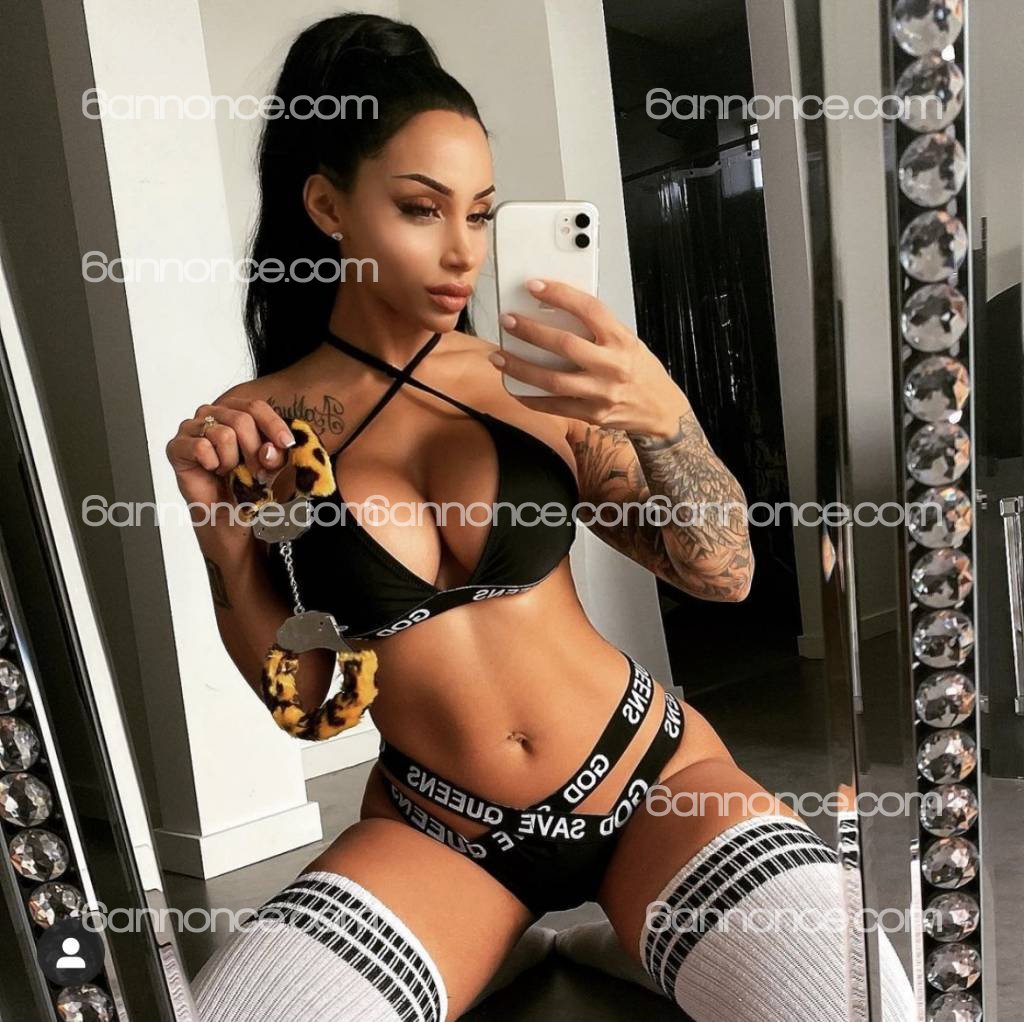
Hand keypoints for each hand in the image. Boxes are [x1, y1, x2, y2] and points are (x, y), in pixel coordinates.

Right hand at [165, 397, 296, 511]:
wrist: (225, 511)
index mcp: (235, 410)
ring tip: (228, 470)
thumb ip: (274, 454)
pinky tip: (212, 470)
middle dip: (254, 451)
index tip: (286, 443)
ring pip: (224, 434)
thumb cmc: (245, 482)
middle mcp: (212, 413)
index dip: (273, 425)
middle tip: (255, 472)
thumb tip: (268, 450)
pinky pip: (201, 447)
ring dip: (232, 461)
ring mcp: (192, 427)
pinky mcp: (176, 445)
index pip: (256, 407)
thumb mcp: (270, 466)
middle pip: (241, 420)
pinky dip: (213, 464)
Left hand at [489, 278, 687, 436]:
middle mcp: (612, 365)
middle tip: (508, 321)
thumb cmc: (640, 370)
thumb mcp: (627, 341)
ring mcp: (601, 393)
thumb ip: (597, 330)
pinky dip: (530, 397)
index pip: (588, 309)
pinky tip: (514, 387)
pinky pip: (554, 406)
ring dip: (520, 368)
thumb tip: (554, 312)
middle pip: (564, 345)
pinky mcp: (592, 414)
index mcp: (621, 340)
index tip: (534, 286)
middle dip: (530, 332)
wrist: (661, 410)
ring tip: (498, 356)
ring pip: (552, 380)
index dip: (560, 294)